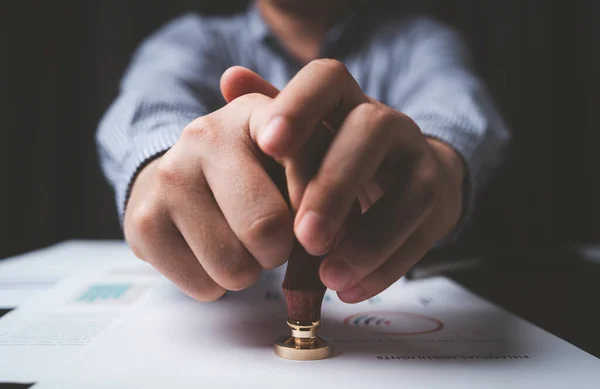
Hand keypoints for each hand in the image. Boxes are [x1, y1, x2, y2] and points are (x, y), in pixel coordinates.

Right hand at [124, 70, 314, 300]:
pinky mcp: (143, 221)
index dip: (320, 202)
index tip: (317, 228)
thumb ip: (325, 184)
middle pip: (267, 227)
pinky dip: (216, 284)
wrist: (177, 176)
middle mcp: (205, 134)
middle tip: (273, 240)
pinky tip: (208, 251)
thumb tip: (331, 237)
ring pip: (234, 268)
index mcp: (254, 112)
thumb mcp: (293, 161)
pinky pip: (203, 287)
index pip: (301, 159)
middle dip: (281, 250)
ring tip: (238, 243)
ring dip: (249, 271)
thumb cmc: (250, 174)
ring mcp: (169, 177)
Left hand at [253, 59, 465, 302]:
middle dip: (336, 185)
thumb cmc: (338, 156)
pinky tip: (349, 289)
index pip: (327, 78)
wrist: (405, 174)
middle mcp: (387, 122)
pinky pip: (420, 235)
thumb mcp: (306, 136)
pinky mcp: (437, 202)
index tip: (270, 144)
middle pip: (371, 131)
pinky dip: (384, 267)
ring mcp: (418, 160)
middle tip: (304, 236)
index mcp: (345, 100)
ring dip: (367, 239)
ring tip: (327, 275)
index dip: (300, 105)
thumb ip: (267, 112)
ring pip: (408, 192)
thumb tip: (229, 79)